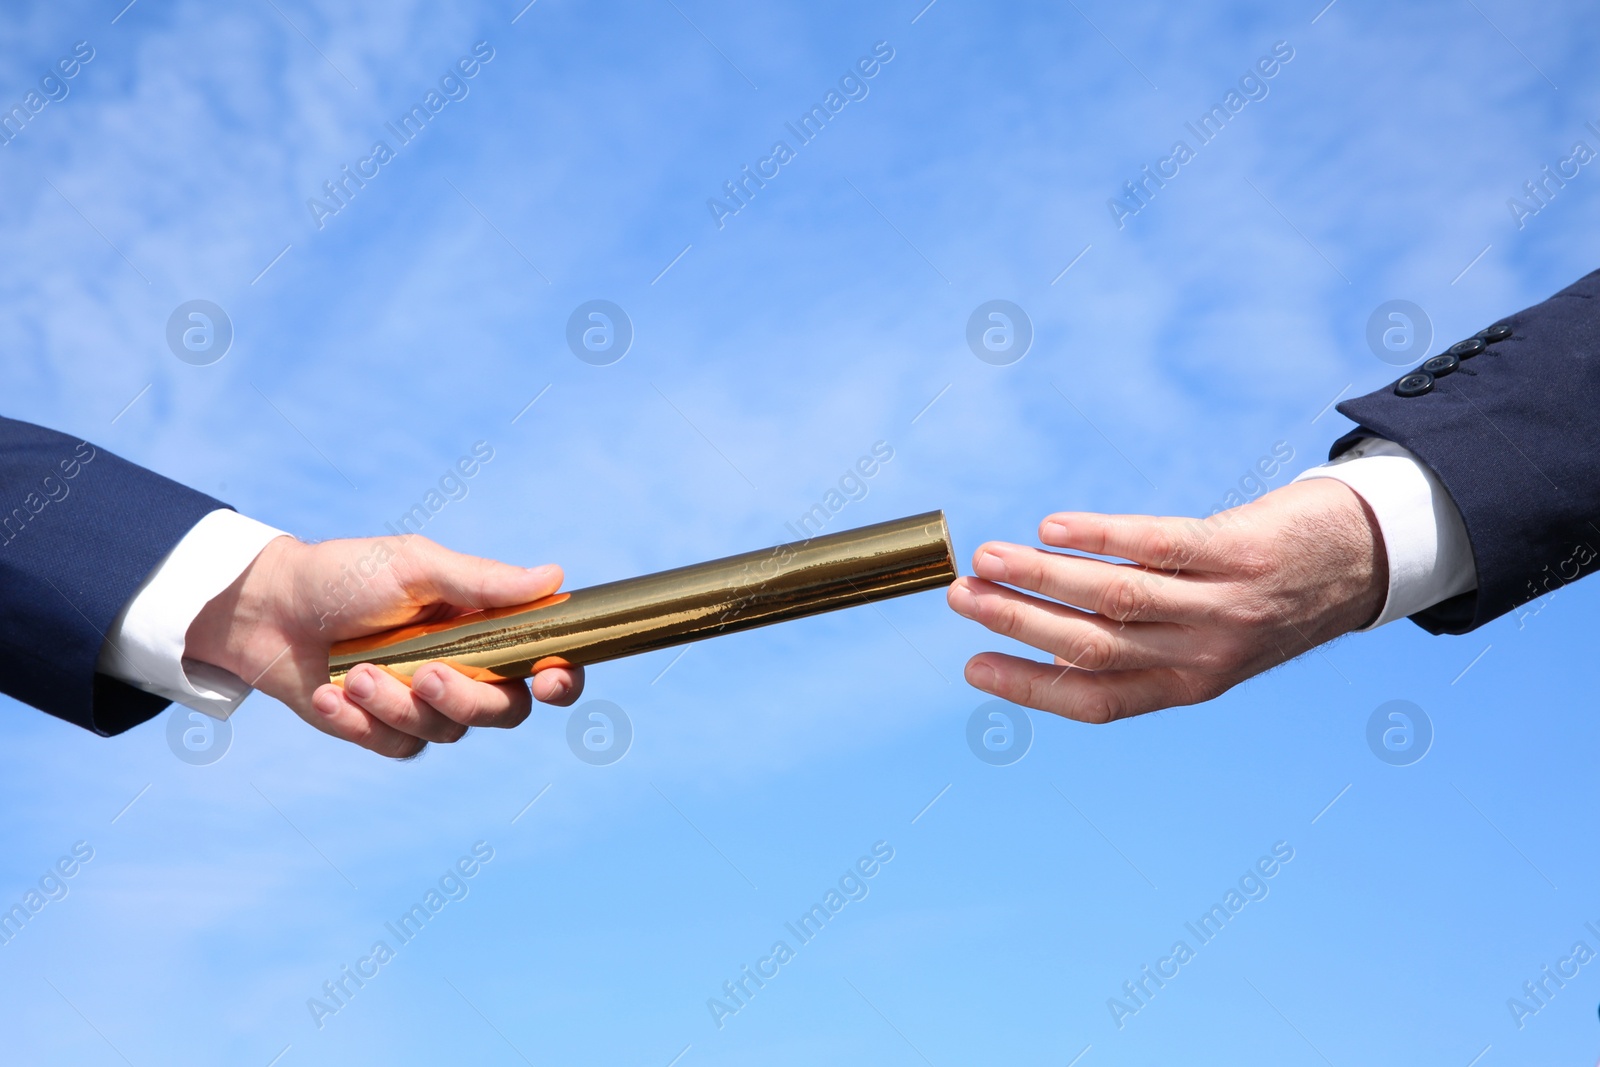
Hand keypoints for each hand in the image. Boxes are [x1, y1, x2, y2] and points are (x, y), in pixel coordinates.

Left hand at [186, 534, 584, 757]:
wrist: (267, 610)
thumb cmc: (346, 575)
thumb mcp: (415, 566)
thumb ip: (482, 581)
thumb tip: (555, 577)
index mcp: (486, 625)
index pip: (545, 659)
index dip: (561, 676)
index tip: (550, 679)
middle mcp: (467, 667)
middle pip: (505, 710)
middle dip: (467, 698)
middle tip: (424, 674)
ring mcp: (426, 703)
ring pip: (448, 732)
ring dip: (396, 705)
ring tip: (351, 671)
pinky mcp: (385, 730)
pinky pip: (400, 747)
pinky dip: (361, 722)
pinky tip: (329, 691)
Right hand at [946, 478, 1387, 721]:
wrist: (1362, 558)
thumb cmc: (1259, 598)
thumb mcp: (1206, 640)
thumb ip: (1138, 644)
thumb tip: (1043, 642)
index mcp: (1187, 682)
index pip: (1096, 699)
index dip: (1030, 688)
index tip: (971, 665)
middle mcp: (1204, 653)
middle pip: (1095, 646)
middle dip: (1019, 622)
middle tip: (962, 597)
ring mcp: (1223, 603)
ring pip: (1117, 596)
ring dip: (1042, 577)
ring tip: (987, 557)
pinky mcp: (1238, 550)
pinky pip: (1158, 544)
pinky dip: (1101, 536)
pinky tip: (1054, 527)